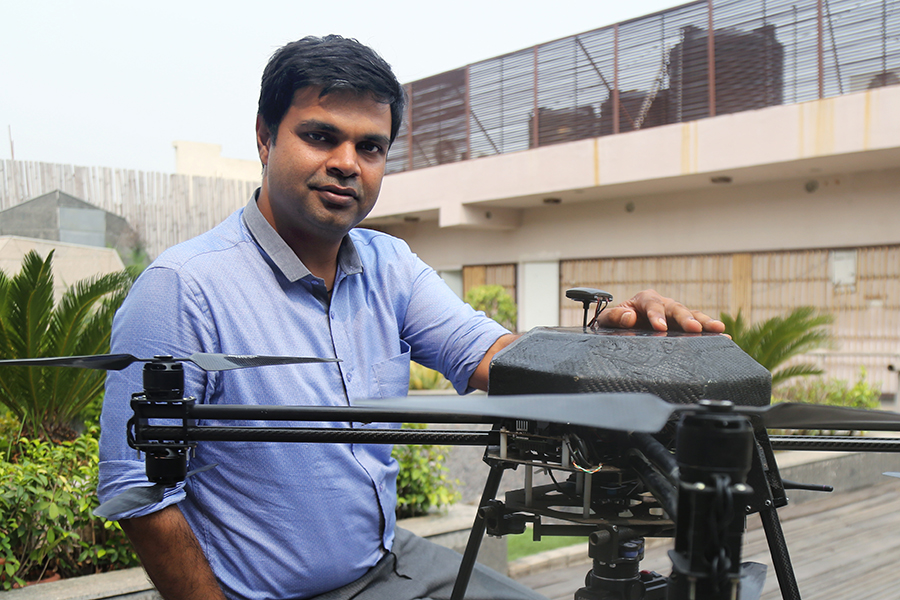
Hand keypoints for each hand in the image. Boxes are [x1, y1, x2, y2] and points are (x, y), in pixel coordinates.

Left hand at [595, 289, 725, 332]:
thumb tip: (629, 317)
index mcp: (645, 299)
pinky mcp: (683, 326)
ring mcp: (675, 315)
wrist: (624, 327)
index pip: (652, 305)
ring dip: (705, 322)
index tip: (659, 327)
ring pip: (692, 315)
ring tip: (719, 329)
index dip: (656, 315)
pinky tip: (724, 336)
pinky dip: (710, 331)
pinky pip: (698, 326)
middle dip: (685, 319)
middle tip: (694, 328)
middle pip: (677, 309)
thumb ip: (614, 317)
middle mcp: (664, 304)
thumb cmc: (617, 322)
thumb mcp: (608, 320)